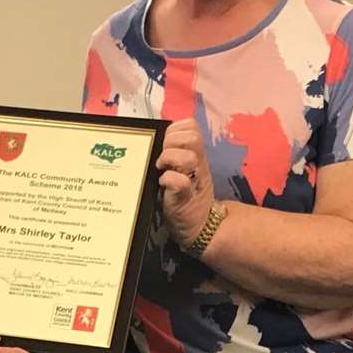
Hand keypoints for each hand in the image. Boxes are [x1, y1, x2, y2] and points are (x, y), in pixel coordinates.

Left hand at [156, 118, 217, 249]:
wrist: (199, 226)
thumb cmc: (184, 197)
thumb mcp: (181, 171)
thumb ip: (173, 154)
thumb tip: (154, 141)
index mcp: (195, 155)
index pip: (191, 126)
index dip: (176, 129)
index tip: (165, 142)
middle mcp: (197, 164)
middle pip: (193, 137)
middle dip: (173, 141)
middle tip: (163, 156)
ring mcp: (193, 181)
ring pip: (189, 157)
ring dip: (170, 158)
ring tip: (161, 169)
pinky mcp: (185, 198)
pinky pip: (180, 182)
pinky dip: (169, 180)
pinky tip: (162, 184)